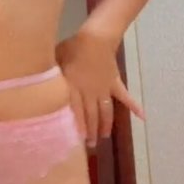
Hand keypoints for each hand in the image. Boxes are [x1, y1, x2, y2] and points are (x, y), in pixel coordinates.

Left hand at [55, 32, 144, 147]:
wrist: (95, 38)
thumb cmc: (72, 47)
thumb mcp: (56, 60)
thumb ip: (50, 74)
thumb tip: (40, 83)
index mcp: (74, 87)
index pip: (75, 111)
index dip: (78, 126)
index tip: (78, 139)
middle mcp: (90, 92)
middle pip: (91, 115)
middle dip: (91, 131)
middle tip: (91, 144)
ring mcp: (104, 89)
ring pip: (105, 111)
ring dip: (105, 125)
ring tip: (104, 136)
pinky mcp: (115, 82)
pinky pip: (125, 96)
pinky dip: (134, 106)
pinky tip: (142, 117)